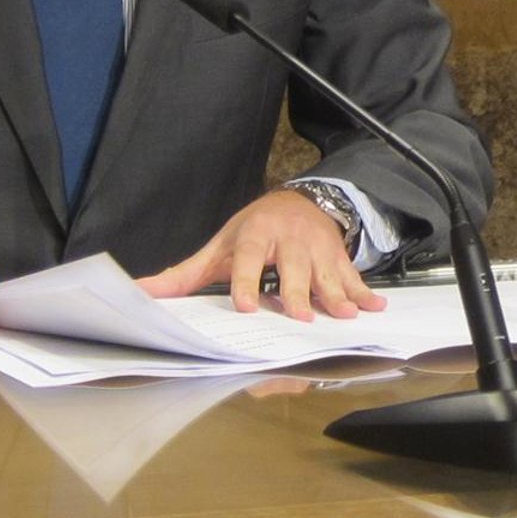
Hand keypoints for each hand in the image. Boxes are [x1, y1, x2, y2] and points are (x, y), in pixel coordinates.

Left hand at [136, 188, 385, 319]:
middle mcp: (288, 240)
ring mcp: (318, 248)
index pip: (248, 260)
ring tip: (347, 314)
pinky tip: (376, 307)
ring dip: (338, 294)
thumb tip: (140, 291)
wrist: (299, 200)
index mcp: (254, 236)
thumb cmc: (254, 229)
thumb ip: (185, 274)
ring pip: (327, 273)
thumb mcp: (220, 246)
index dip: (246, 283)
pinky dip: (365, 292)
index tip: (248, 306)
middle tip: (303, 317)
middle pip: (293, 269)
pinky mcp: (338, 255)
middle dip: (299, 292)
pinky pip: (353, 275)